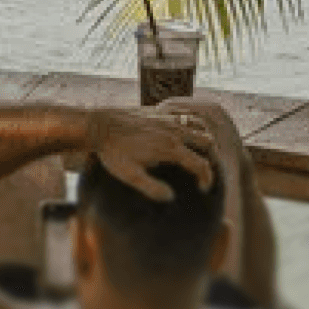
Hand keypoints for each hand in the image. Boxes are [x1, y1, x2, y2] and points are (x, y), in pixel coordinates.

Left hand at [87, 105, 215, 199]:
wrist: (99, 124)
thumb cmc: (113, 152)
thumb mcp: (129, 175)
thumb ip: (151, 187)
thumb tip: (170, 197)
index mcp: (170, 148)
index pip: (201, 164)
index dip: (207, 178)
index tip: (203, 189)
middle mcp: (173, 130)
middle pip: (206, 141)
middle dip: (210, 156)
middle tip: (203, 170)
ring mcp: (167, 118)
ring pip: (198, 125)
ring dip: (202, 138)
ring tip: (197, 153)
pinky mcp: (159, 111)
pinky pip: (184, 114)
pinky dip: (190, 124)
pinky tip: (182, 133)